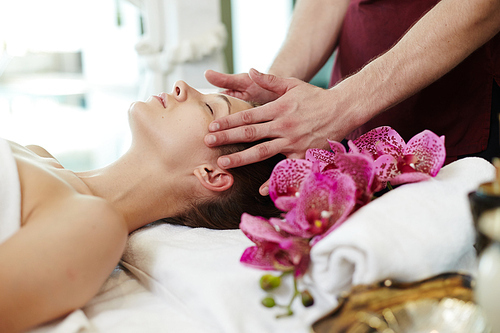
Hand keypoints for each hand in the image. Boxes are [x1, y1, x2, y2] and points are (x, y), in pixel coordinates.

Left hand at [205, 69, 348, 168]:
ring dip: (241, 158)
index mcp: (279, 108)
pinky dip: (274, 179)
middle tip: (208, 142)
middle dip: (227, 138)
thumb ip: (270, 80)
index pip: (248, 116)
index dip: (228, 121)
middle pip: (250, 133)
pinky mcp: (303, 153)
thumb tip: (250, 71)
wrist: (342, 109)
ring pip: (262, 151)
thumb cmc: (314, 96)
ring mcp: (293, 141)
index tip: (212, 126)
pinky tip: (261, 189)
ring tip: (223, 164)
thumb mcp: (293, 84)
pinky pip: (286, 168)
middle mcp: (284, 125)